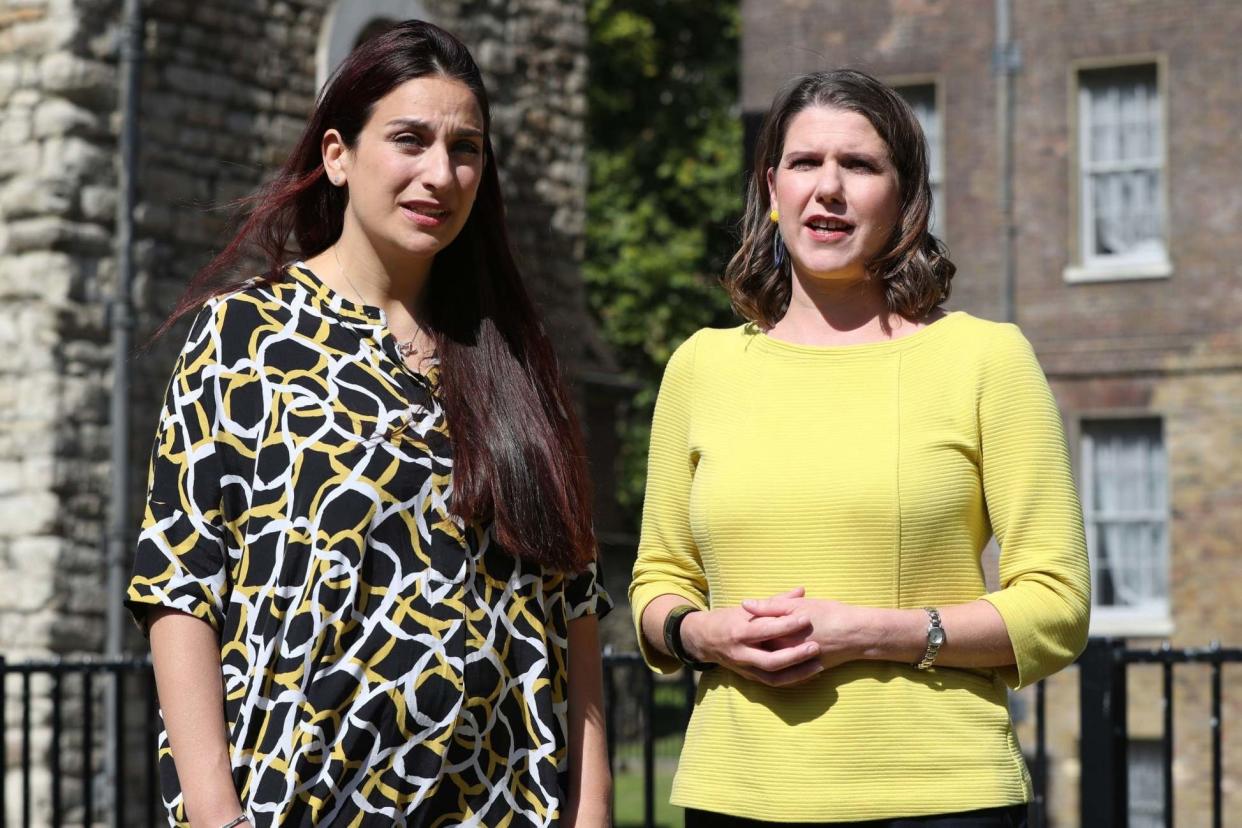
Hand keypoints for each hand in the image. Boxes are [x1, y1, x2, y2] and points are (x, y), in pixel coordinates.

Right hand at [680, 588, 824, 686]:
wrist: (703, 640)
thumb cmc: (727, 619)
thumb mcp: (746, 608)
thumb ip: (775, 601)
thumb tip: (801, 590)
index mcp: (739, 632)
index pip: (766, 630)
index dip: (786, 625)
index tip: (806, 618)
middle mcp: (741, 653)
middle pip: (771, 660)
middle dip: (795, 655)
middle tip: (816, 647)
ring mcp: (745, 669)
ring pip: (774, 677)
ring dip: (798, 673)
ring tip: (818, 665)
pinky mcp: (749, 678)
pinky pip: (773, 682)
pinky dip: (792, 680)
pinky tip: (808, 675)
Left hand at [742, 595, 872, 670]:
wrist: (856, 634)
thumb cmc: (828, 614)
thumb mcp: (797, 605)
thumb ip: (769, 606)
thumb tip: (745, 604)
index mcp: (778, 635)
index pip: (753, 630)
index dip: (749, 620)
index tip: (749, 614)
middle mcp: (783, 653)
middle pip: (759, 647)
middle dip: (755, 638)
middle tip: (756, 628)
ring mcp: (793, 665)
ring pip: (770, 661)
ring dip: (765, 652)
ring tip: (768, 640)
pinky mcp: (803, 672)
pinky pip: (785, 673)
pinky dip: (780, 665)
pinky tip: (779, 655)